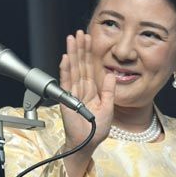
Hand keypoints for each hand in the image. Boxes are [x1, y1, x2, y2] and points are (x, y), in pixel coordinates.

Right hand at [58, 30, 114, 176]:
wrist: (87, 143)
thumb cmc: (96, 129)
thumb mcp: (108, 106)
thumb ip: (108, 90)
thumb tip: (110, 74)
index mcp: (90, 90)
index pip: (89, 67)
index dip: (88, 53)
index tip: (89, 38)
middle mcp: (80, 89)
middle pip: (80, 64)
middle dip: (79, 48)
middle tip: (78, 33)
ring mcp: (72, 93)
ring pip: (73, 69)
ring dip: (72, 54)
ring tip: (71, 40)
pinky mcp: (67, 100)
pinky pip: (66, 82)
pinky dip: (65, 70)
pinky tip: (65, 59)